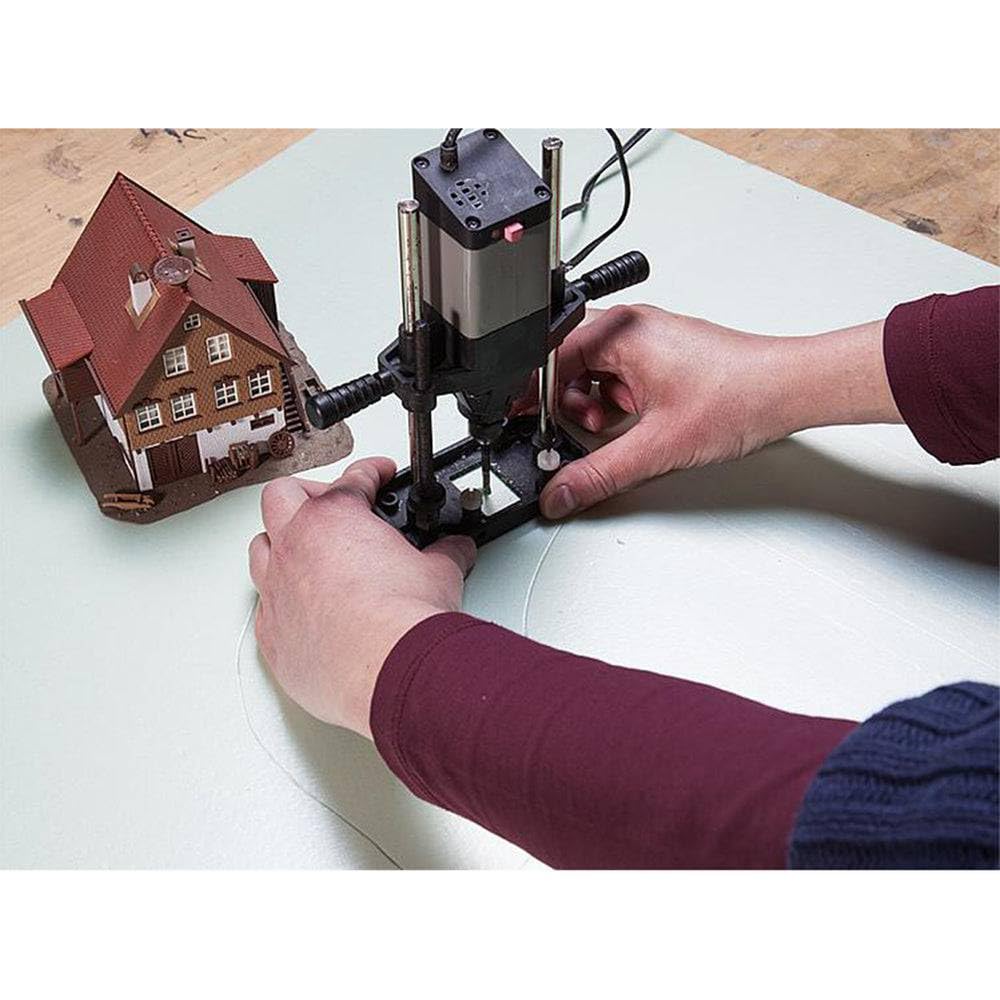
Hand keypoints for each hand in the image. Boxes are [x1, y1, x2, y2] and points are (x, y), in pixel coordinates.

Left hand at [248, 458, 475, 737]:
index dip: (371, 472)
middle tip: (334, 503)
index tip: (379, 476)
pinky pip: (263, 605)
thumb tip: (455, 550)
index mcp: (335, 518)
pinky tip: (301, 605)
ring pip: (261, 547)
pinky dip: (282, 598)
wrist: (387, 670)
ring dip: (281, 543)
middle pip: (282, 496)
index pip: (352, 478)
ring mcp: (277, 590)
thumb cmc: (402, 619)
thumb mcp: (439, 571)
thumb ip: (445, 552)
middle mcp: (296, 547)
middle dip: (310, 493)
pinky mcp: (271, 634)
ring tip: (306, 550)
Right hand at [523, 304, 899, 518]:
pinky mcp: (663, 354)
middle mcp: (632, 326)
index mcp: (621, 331)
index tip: (528, 424)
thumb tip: (562, 493)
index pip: (549, 358)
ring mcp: (649, 338)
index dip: (534, 398)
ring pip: (593, 369)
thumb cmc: (740, 395)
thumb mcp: (657, 446)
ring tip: (613, 427)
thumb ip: (600, 474)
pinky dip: (616, 400)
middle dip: (566, 402)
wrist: (789, 390)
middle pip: (567, 361)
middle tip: (573, 430)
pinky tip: (633, 422)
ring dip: (593, 402)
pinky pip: (618, 374)